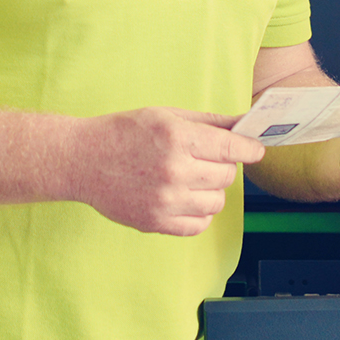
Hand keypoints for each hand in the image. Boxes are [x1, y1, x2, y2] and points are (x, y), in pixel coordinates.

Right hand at [72, 108, 264, 237]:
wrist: (82, 160)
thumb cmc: (123, 133)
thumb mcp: (166, 116)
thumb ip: (209, 122)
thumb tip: (245, 124)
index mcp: (178, 138)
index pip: (232, 148)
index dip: (250, 149)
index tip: (257, 150)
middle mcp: (174, 170)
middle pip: (227, 175)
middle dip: (223, 166)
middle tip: (205, 159)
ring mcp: (165, 200)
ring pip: (217, 202)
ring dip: (211, 190)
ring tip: (191, 179)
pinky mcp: (156, 222)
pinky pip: (199, 224)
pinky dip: (199, 213)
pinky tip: (184, 198)